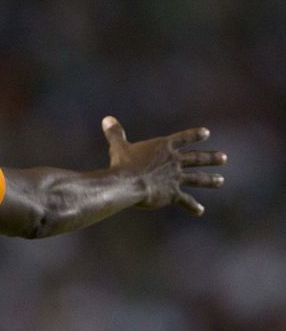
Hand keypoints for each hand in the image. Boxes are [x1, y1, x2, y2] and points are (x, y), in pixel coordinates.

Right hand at [101, 115, 226, 215]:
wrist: (129, 183)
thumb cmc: (123, 163)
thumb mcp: (119, 146)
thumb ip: (115, 133)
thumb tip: (107, 119)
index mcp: (163, 147)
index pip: (182, 138)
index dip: (194, 135)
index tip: (206, 133)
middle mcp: (174, 161)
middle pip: (196, 158)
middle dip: (210, 158)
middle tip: (224, 158)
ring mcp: (176, 178)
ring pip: (197, 178)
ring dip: (209, 179)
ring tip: (220, 180)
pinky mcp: (173, 194)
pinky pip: (185, 200)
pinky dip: (192, 206)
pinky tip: (200, 211)